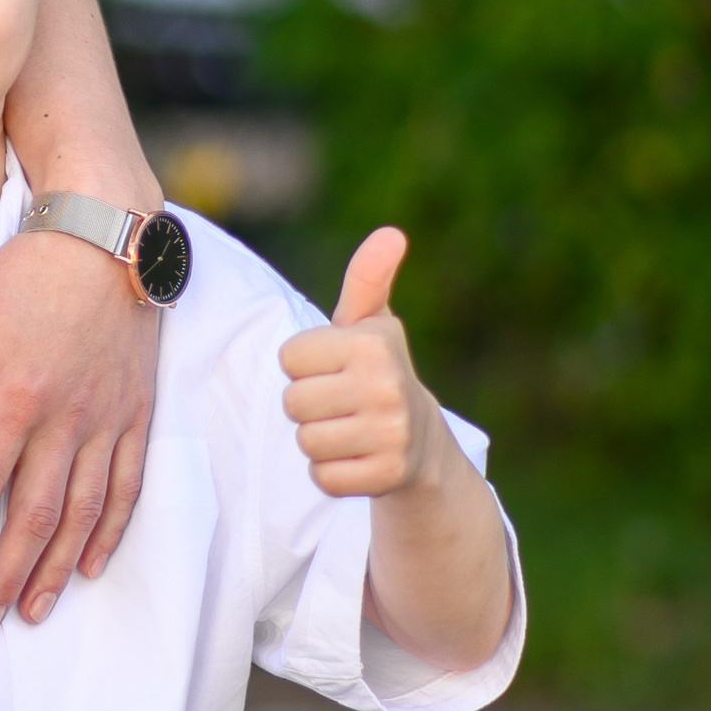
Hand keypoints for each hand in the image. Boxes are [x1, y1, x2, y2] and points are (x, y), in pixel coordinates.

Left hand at [0, 228, 158, 632]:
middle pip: (34, 519)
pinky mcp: (137, 415)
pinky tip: (93, 564)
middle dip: (4, 577)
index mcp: (16, 399)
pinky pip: (128, 488)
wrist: (109, 237)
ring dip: (56, 570)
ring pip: (83, 515)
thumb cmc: (30, 271)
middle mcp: (66, 422)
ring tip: (31, 611)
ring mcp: (107, 423)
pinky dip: (111, 532)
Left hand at [280, 227, 439, 496]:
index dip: (304, 364)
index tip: (334, 367)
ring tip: (348, 429)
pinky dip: (331, 473)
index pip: (288, 358)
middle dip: (307, 404)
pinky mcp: (387, 477)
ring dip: (318, 439)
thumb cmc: (377, 370)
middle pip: (292, 402)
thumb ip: (367, 275)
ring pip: (305, 441)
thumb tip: (392, 232)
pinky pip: (322, 478)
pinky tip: (356, 458)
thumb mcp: (369, 321)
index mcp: (372, 345)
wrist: (422, 442)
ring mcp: (390, 435)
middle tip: (340, 402)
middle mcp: (386, 388)